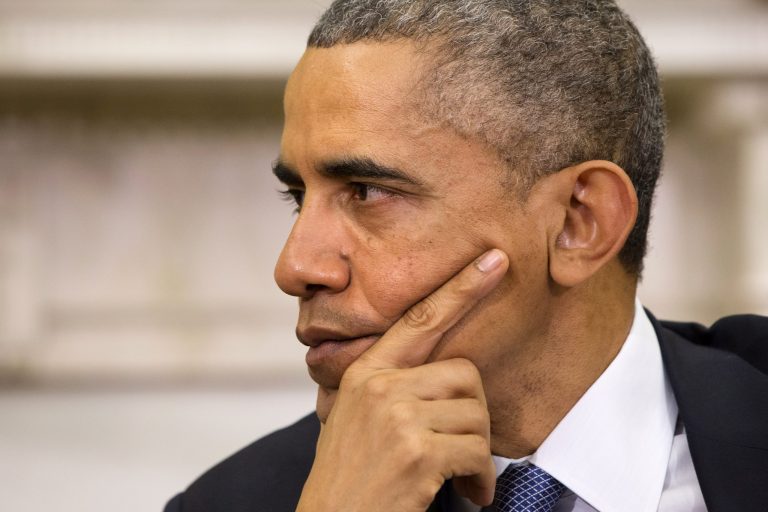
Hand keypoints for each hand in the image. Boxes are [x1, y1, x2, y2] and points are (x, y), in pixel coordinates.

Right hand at [297, 249, 508, 511]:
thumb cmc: (350, 479)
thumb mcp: (356, 420)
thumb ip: (391, 389)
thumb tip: (446, 376)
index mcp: (365, 373)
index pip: (421, 319)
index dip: (462, 288)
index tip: (494, 262)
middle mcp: (379, 386)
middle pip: (464, 375)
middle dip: (475, 417)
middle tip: (466, 452)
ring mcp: (396, 416)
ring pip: (476, 415)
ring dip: (478, 455)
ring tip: (462, 479)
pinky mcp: (416, 450)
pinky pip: (477, 452)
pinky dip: (481, 480)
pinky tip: (468, 495)